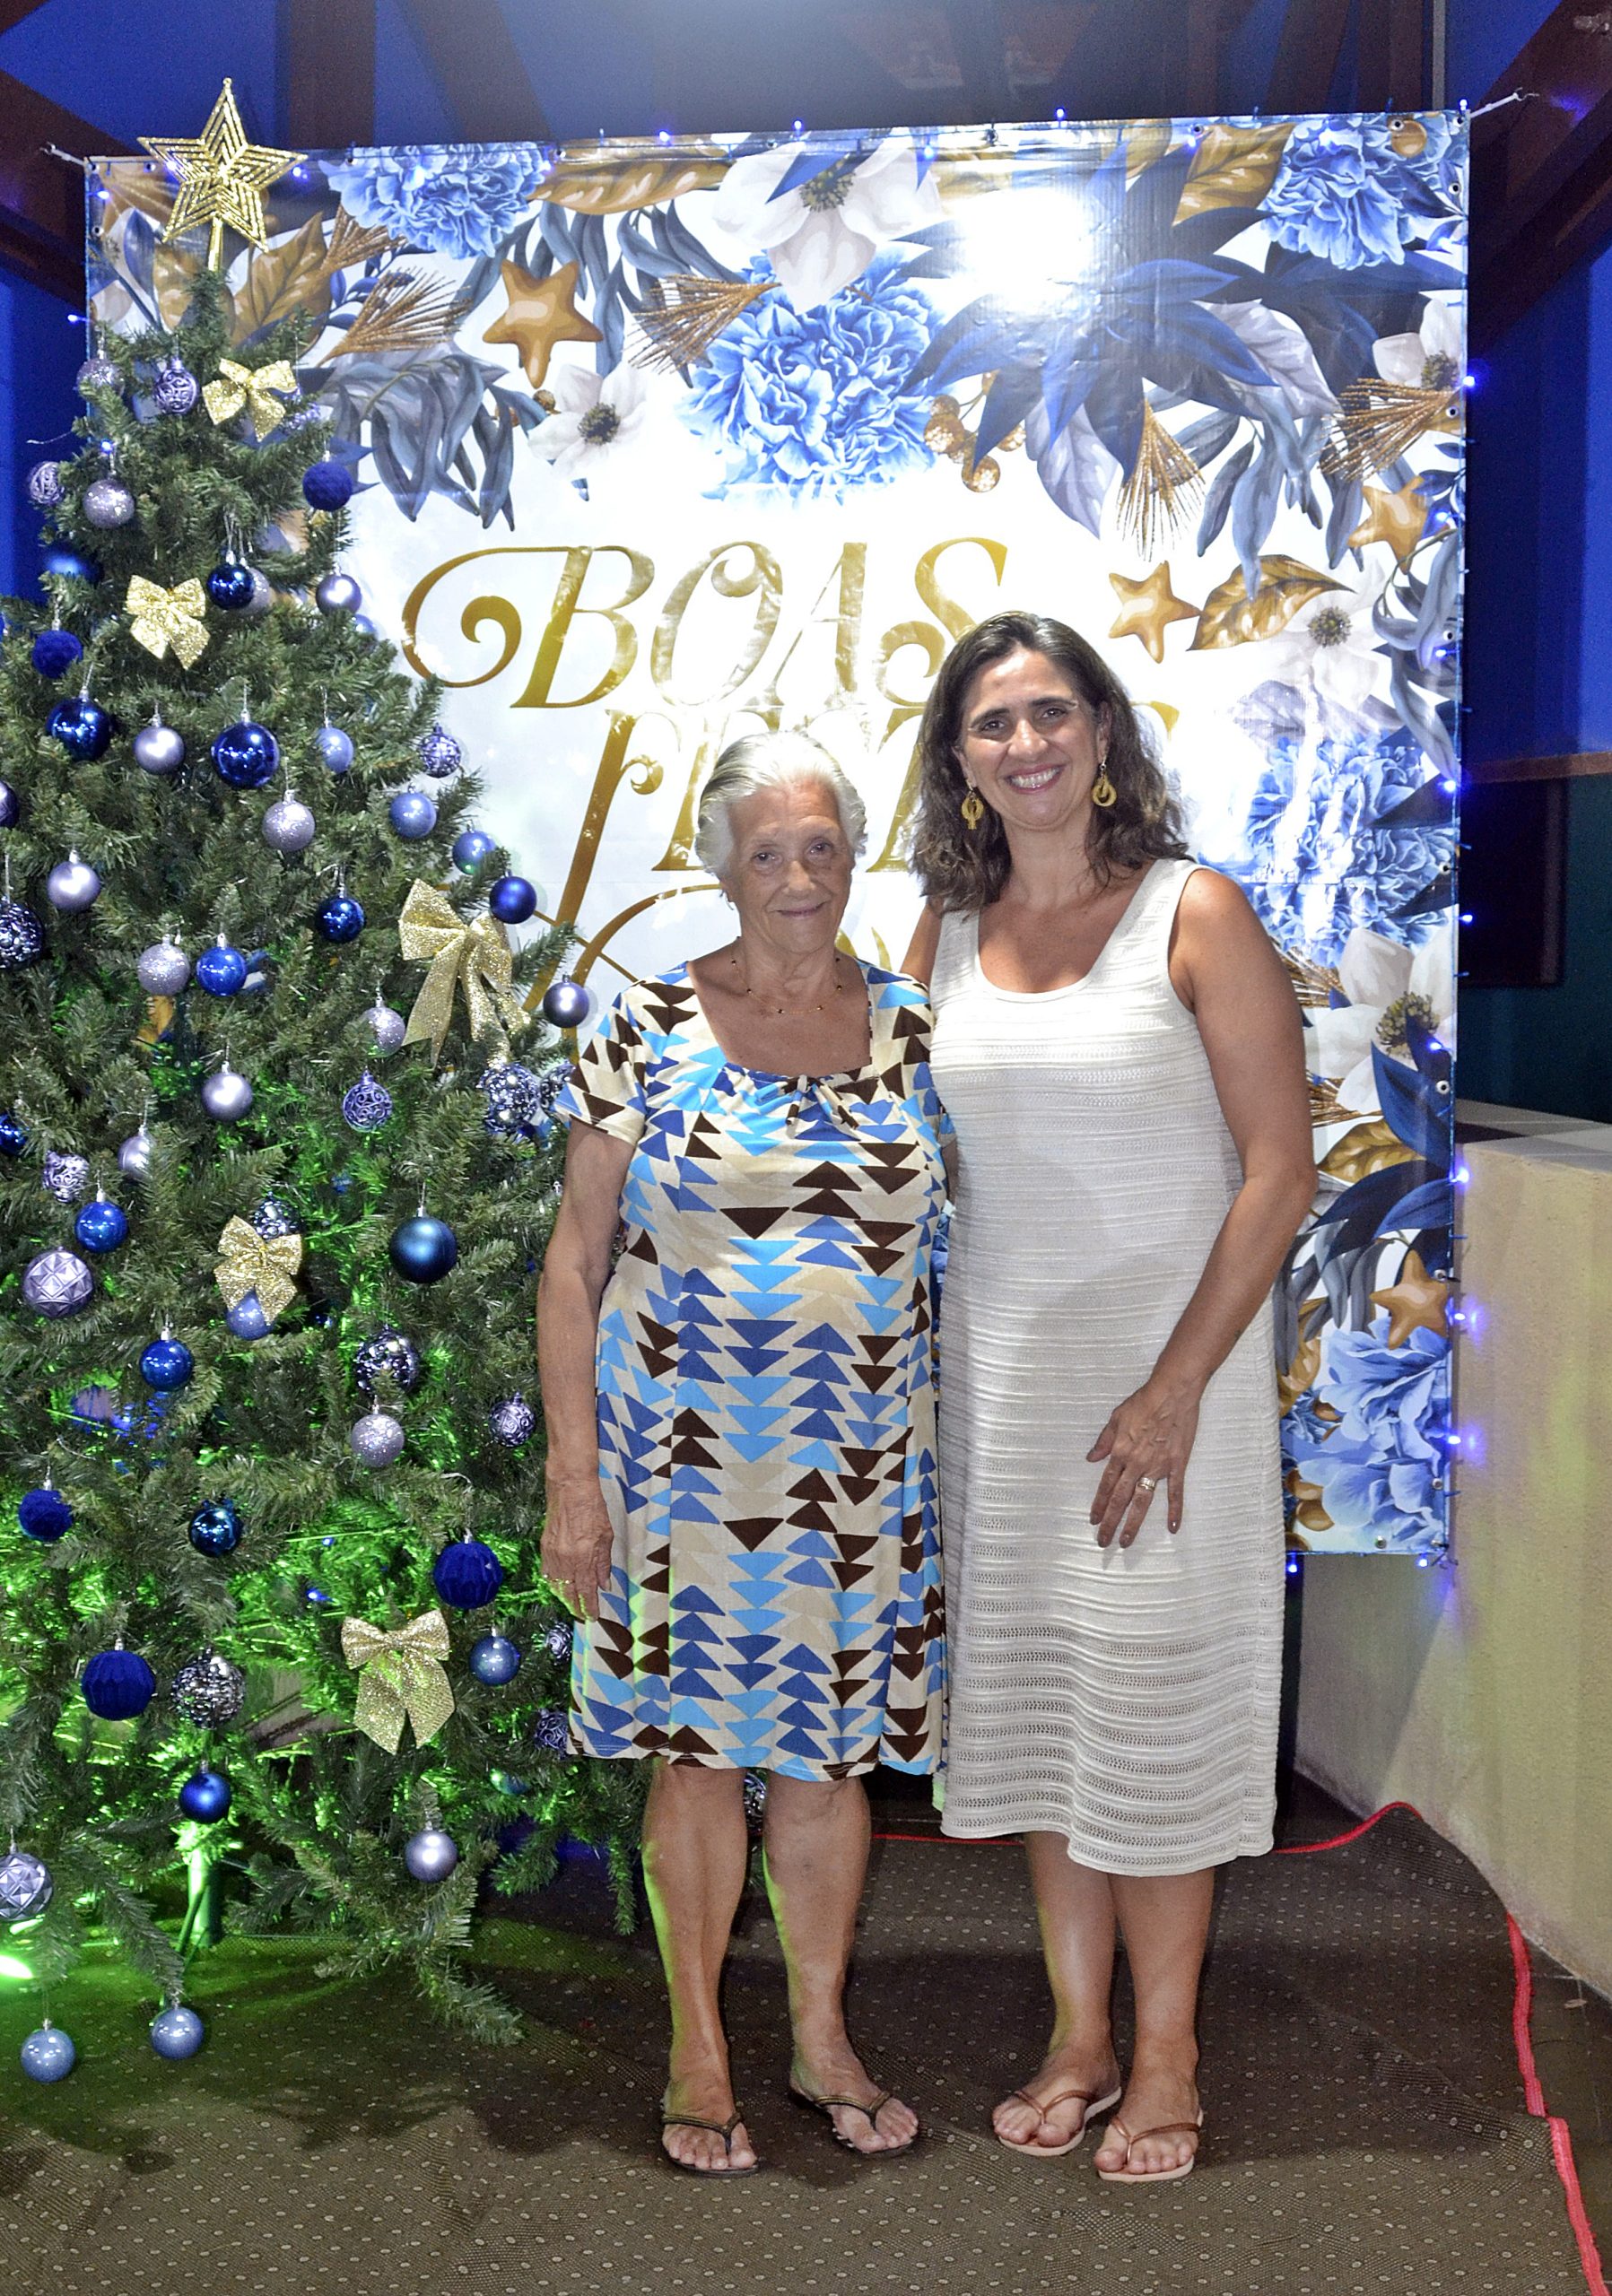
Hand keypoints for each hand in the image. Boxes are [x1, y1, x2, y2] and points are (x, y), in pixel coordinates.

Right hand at [540, 1475, 614, 1620]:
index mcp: (584, 1557)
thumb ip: (604, 1563)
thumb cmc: (593, 1508)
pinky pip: (547, 1572)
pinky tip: (559, 1587)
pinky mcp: (544, 1547)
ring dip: (564, 1597)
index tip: (592, 1616)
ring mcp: (553, 1554)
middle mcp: (566, 1559)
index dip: (589, 1606)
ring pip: (557, 1585)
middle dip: (576, 1606)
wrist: (570, 1488)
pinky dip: (553, 1583)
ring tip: (572, 1604)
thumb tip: (604, 1584)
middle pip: (569, 1592)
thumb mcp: (606, 1536)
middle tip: (582, 1615)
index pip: (586, 1591)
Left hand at [1087, 1377, 1202, 1547]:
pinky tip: (1173, 1528)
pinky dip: (1175, 1511)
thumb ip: (1104, 1441)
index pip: (1106, 1485)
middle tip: (1103, 1541)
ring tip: (1126, 1541)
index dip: (1098, 1505)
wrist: (1172, 1392)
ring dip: (1133, 1523)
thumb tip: (1091, 1458)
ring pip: (1143, 1502)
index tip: (1093, 1521)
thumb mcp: (1116, 1417)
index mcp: (1120, 1452)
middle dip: (1110, 1522)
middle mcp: (1136, 1464)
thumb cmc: (1144, 1401)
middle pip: (1120, 1499)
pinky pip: (1175, 1492)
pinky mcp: (1176, 1465)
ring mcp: (1157, 1466)